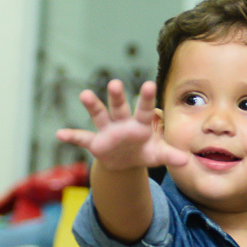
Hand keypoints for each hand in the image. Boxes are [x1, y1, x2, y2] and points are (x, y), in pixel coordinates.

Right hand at [56, 80, 187, 171]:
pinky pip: (82, 138)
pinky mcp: (95, 143)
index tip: (149, 83)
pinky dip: (72, 136)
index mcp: (140, 125)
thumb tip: (187, 160)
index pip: (144, 109)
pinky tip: (60, 134)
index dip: (146, 98)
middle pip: (119, 107)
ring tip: (85, 94)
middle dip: (117, 96)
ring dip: (92, 106)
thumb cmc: (144, 152)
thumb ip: (171, 155)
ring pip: (100, 115)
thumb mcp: (158, 155)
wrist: (126, 163)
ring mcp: (107, 131)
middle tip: (116, 83)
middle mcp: (122, 123)